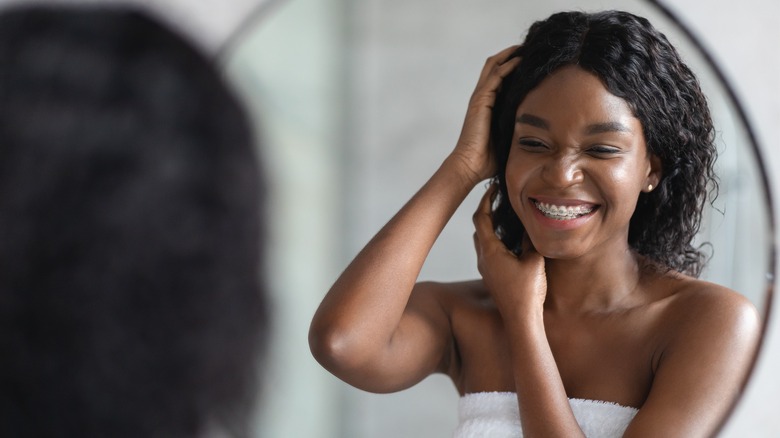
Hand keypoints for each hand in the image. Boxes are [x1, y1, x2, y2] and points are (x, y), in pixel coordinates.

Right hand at [450, 46, 520, 184]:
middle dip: (511, 54)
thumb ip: (520, 128)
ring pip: (493, 66)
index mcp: (489, 104)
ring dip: (510, 54)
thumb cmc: (489, 158)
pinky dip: (507, 66)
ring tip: (526, 47)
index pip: (500, 76)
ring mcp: (480, 97)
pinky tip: (521, 61)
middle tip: (530, 47)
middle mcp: (483, 97)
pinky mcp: (480, 101)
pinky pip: (495, 77)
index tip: (532, 59)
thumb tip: (544, 130)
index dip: (513, 65)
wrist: (471, 166)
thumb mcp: (509, 137)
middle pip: (495, 65)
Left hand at [472, 184, 546, 314]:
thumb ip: (530, 239)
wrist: (521, 321)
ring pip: (483, 240)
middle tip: (501, 199)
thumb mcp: (533, 259)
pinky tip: (510, 241)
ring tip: (507, 216)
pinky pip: (489, 251)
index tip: (493, 187)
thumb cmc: (527, 292)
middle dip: (488, 211)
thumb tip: (531, 222)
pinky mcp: (491, 277)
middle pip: (479, 227)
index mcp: (490, 250)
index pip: (481, 217)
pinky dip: (496, 239)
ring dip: (492, 226)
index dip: (486, 200)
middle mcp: (483, 258)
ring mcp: (485, 268)